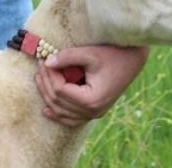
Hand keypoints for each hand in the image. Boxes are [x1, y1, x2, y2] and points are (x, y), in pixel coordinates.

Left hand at [34, 44, 148, 126]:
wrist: (132, 59)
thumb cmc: (112, 54)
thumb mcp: (89, 53)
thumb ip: (66, 57)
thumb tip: (46, 62)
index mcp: (91, 99)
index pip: (59, 90)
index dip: (48, 75)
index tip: (43, 58)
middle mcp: (93, 111)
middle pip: (58, 101)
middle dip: (45, 82)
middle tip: (40, 64)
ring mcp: (94, 114)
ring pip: (62, 112)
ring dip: (48, 96)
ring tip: (39, 77)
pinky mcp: (94, 111)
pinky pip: (72, 119)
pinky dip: (59, 114)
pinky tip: (47, 109)